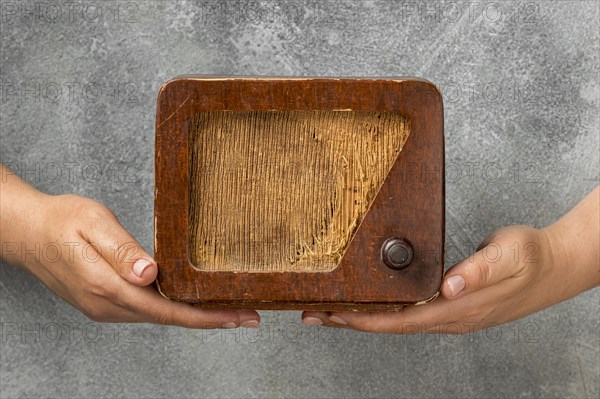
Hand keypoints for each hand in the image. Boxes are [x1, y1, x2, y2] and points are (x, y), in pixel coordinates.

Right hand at [0, 168, 258, 327]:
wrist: (28, 233)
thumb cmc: (60, 220)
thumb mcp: (92, 223)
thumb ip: (121, 250)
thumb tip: (150, 274)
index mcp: (106, 285)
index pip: (167, 310)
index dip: (206, 316)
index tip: (239, 316)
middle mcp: (107, 304)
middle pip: (169, 318)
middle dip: (211, 318)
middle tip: (248, 313)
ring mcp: (105, 307)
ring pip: (159, 316)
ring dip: (195, 315)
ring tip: (229, 307)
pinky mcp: (105, 301)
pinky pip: (147, 310)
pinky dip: (175, 309)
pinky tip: (191, 301)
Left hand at [302, 187, 598, 332]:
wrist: (558, 266)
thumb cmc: (532, 257)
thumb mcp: (509, 255)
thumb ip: (480, 270)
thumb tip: (451, 286)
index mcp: (458, 309)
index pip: (399, 320)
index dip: (362, 319)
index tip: (330, 314)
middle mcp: (451, 318)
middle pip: (390, 325)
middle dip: (351, 320)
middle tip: (313, 313)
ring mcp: (453, 315)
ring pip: (398, 321)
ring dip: (364, 316)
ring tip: (332, 309)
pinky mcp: (455, 307)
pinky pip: (410, 313)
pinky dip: (384, 309)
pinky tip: (373, 302)